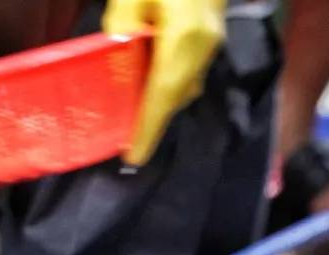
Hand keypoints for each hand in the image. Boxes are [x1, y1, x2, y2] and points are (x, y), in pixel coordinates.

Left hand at [103, 0, 224, 165]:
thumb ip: (123, 24)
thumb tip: (117, 55)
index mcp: (184, 37)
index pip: (163, 94)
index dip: (148, 129)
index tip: (134, 157)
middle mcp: (203, 46)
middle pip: (177, 95)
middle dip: (153, 120)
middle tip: (129, 142)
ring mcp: (211, 41)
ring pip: (184, 83)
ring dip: (160, 100)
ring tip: (134, 114)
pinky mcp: (210, 34)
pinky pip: (188, 68)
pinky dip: (168, 80)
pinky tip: (149, 79)